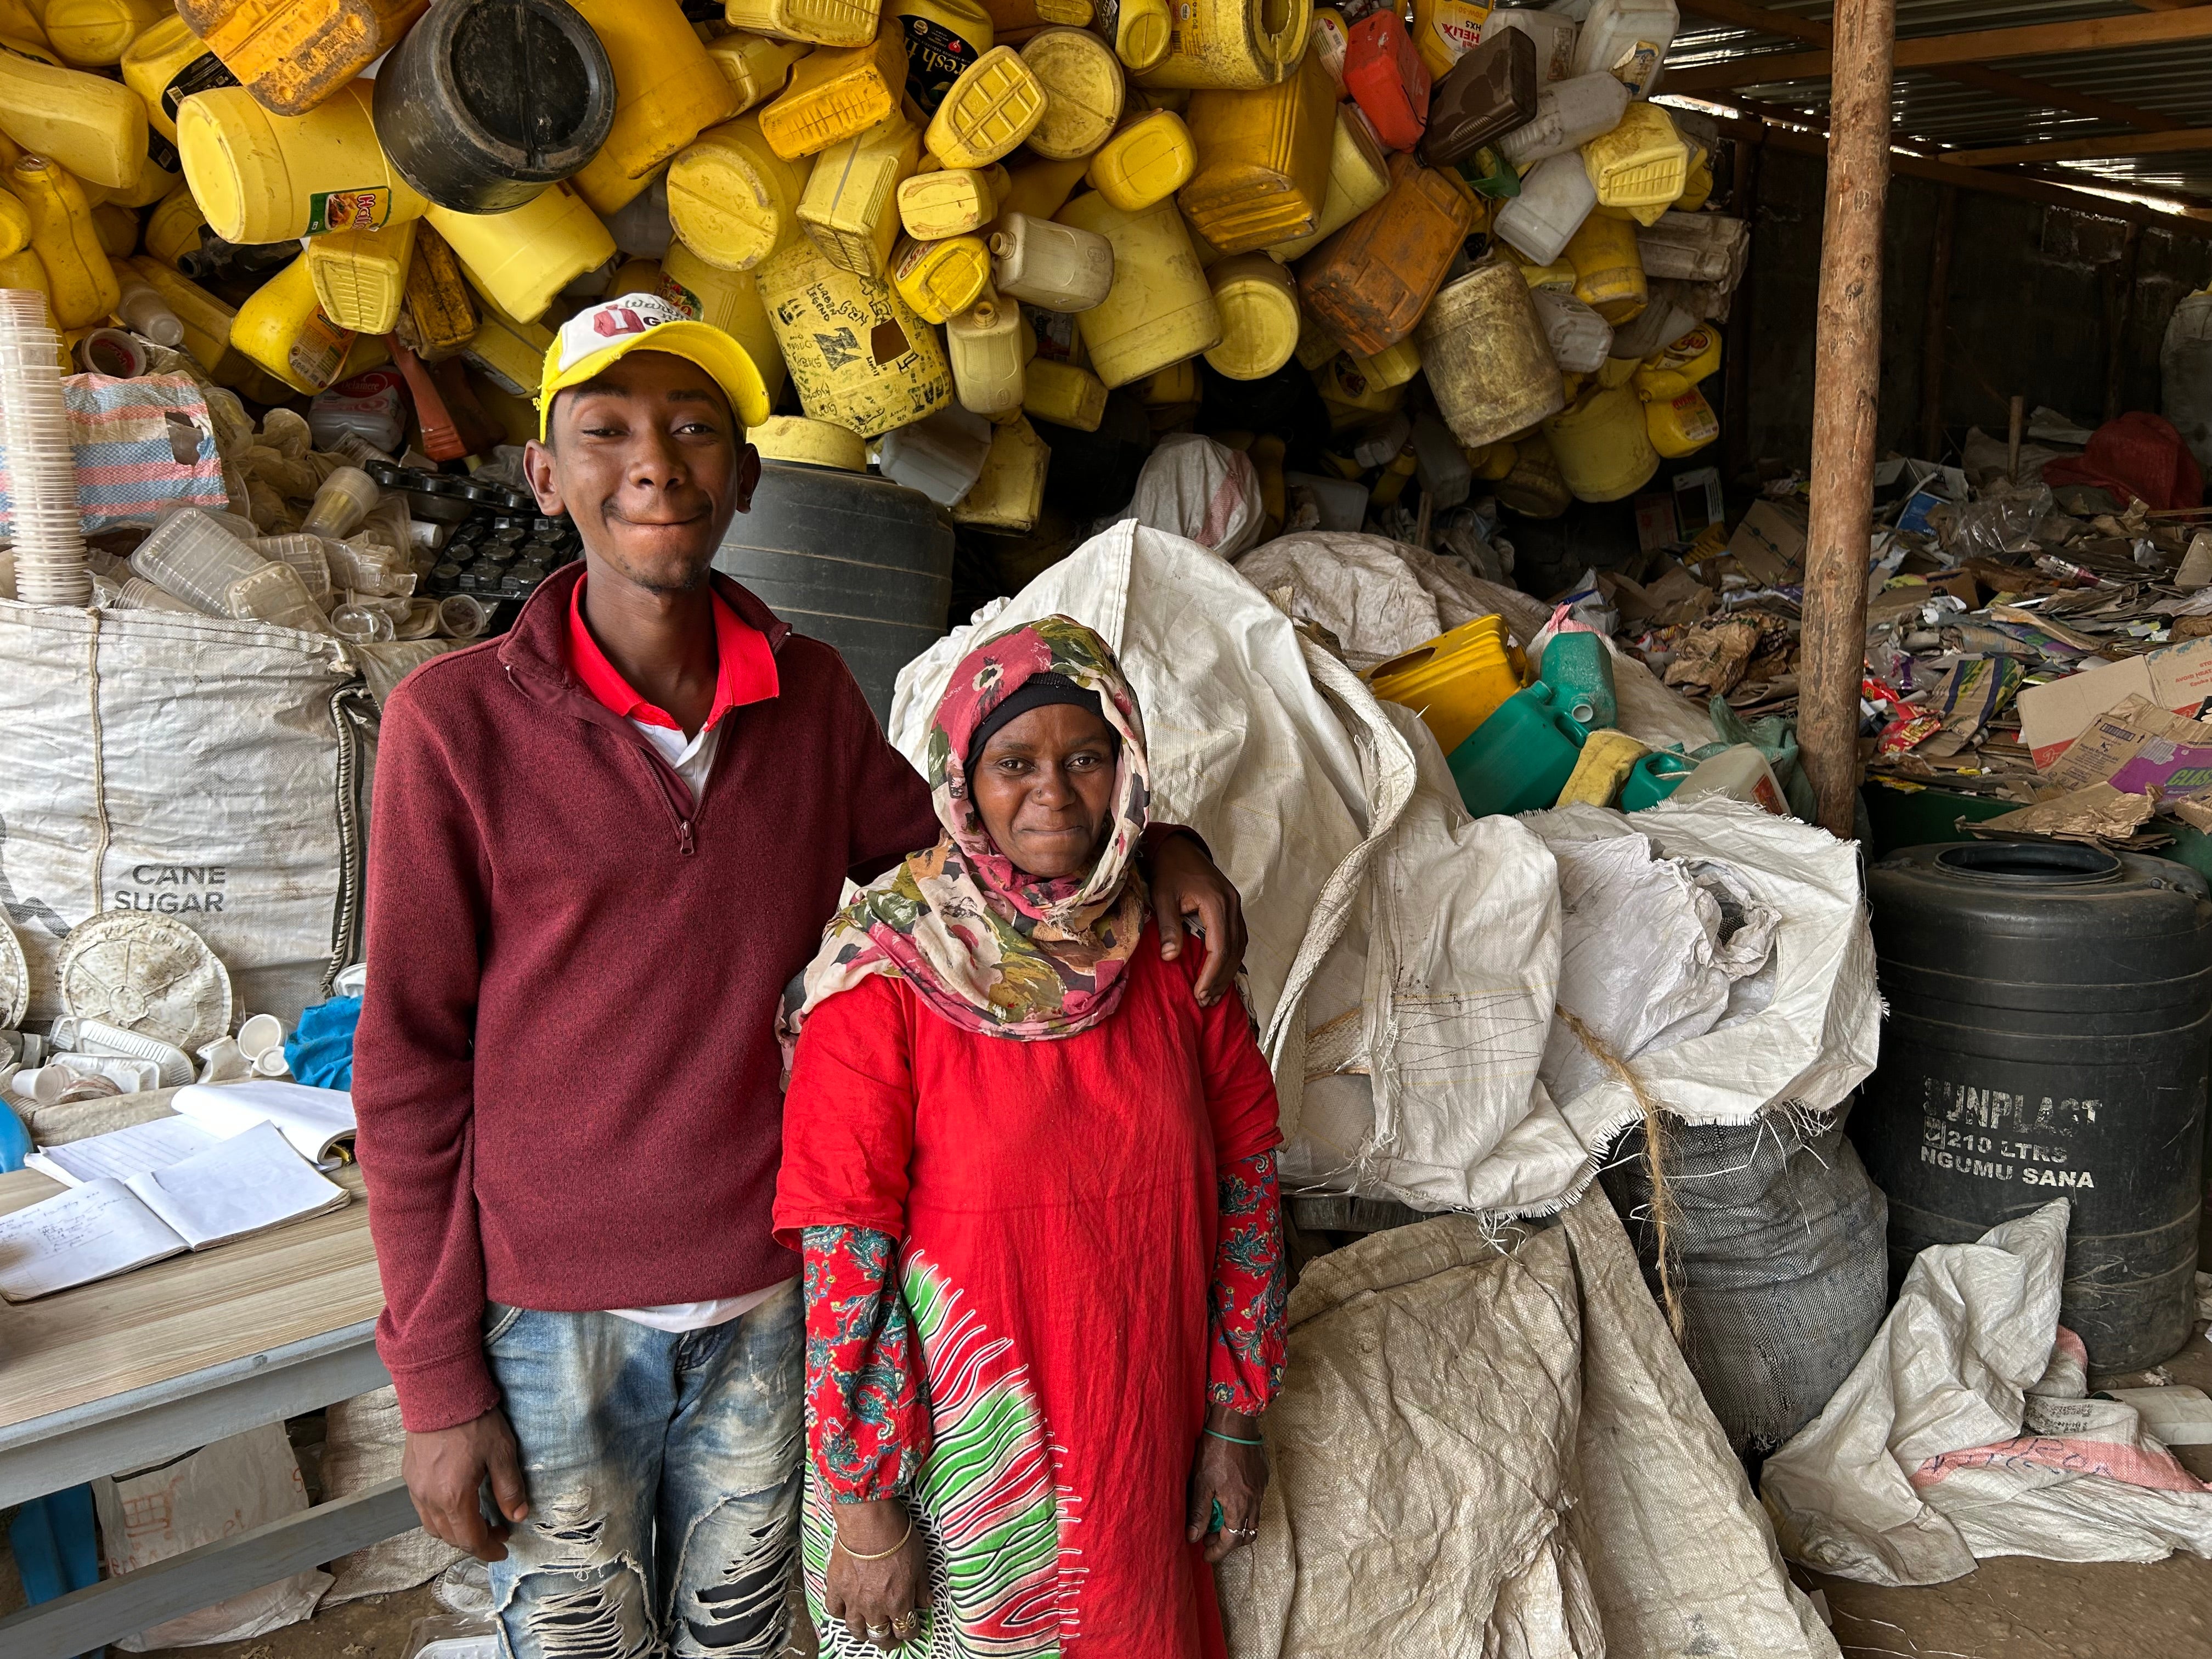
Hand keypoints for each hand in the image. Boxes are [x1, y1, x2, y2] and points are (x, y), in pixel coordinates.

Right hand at [402, 1409, 528, 1562]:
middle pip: (450, 1537)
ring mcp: (416, 1488)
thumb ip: (510, 1488)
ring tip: (477, 1521)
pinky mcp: (409, 1476)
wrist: (439, 1393)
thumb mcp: (502, 1453)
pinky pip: (422, 1509)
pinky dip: (440, 1517)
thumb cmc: (472, 1420)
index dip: (488, 1549)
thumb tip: (518, 1516)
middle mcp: (429, 1499)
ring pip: (433, 1527)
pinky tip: (455, 1504)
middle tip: (496, 1533)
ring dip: (455, 1532)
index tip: (503, 1549)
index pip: (470, 1539)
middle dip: (474, 1542)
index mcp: (454, 1497)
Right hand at [824, 1498, 928, 1648]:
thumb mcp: (920, 1561)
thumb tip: (926, 1602)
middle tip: (889, 1639)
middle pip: (880, 1636)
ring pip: (856, 1629)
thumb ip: (922, 1586)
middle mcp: (875, 1607)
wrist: (870, 1522)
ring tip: (867, 1631)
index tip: (910, 1631)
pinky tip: (844, 1610)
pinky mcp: (836, 1587)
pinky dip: (839, 1613)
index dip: (910, 1633)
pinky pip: (834, 1610)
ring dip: (863, 1633)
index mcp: (899, 1603)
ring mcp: (853, 1600)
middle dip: (887, 1641)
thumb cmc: (898, 1538)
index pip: (905, 1629)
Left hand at [1148, 832, 1248, 1007]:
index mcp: (1216, 902)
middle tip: (1206, 1001)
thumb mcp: (1162, 896)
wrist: (1178, 846)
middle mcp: (1232, 904)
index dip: (1211, 974)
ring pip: (1240, 946)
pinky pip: (1238, 938)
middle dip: (1221, 979)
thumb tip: (1170, 958)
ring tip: (1213, 995)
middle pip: (1234, 951)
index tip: (1199, 994)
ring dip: (1228, 972)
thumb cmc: (1168, 870)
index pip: (1220, 947)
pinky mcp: (1233, 907)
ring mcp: (1235, 905)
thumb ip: (1168, 927)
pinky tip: (1220, 973)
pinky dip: (1231, 958)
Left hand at [1186, 1404, 1266, 1564]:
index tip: (1206, 1555)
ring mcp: (1260, 1489)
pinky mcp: (1263, 1477)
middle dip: (1229, 1543)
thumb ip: (1199, 1513)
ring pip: (1254, 1520)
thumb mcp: (1201, 1483)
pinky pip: (1257, 1502)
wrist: (1235, 1423)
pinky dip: (1244, 1509)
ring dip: (1237, 1526)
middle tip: (1210, 1538)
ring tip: (1218, 1519)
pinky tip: (1229, 1498)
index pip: (1231, 1543)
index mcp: (1239, 1507)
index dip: (1217, 1552)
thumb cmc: (1215, 1451)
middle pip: (1246, 1535)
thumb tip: (1193, 1537)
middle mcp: (1254, 1502)